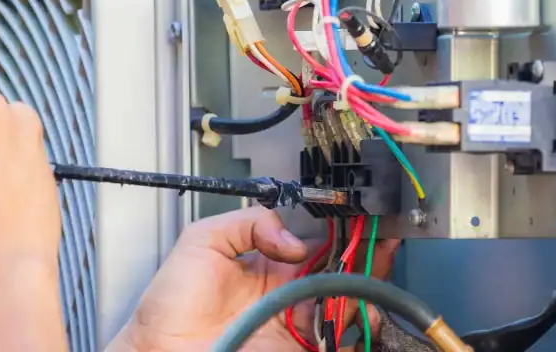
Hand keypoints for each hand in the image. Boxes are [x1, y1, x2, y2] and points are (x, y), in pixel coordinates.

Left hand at [109, 207, 399, 350]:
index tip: (363, 218)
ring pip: (350, 304)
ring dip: (369, 287)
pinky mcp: (304, 350)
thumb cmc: (170, 307)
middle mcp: (292, 295)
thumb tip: (296, 241)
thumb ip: (248, 222)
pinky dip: (360, 329)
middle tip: (385, 240)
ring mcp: (300, 326)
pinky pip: (342, 343)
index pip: (319, 243)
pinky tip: (365, 311)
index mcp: (272, 266)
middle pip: (344, 272)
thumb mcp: (202, 241)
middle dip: (368, 255)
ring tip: (376, 271)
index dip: (343, 231)